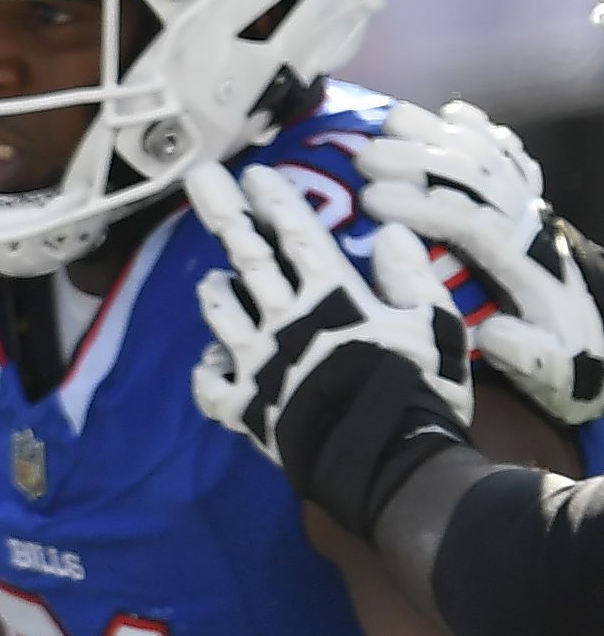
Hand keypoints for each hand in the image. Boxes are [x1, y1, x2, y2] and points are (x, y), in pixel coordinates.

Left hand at [187, 162, 473, 536]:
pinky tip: (214, 361)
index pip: (296, 235)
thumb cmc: (421, 389)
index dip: (274, 201)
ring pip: (222, 314)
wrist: (390, 464)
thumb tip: (390, 233)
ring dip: (216, 292)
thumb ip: (412, 275)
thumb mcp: (436, 323)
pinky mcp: (243, 407)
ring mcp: (258, 363)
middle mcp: (286, 321)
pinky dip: (207, 369)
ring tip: (213, 279)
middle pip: (248, 257)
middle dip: (224, 214)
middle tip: (199, 180)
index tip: (253, 171)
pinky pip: (208, 384)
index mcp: (333, 296)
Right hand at [358, 100, 603, 425]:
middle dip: (418, 160)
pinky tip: (453, 114)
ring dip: (440, 134)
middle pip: (475, 177)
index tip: (372, 201)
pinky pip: (511, 155)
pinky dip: (483, 129)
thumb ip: (527, 355)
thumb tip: (492, 331)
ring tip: (390, 120)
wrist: (601, 343)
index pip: (471, 222)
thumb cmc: (565, 363)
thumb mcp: (553, 373)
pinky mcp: (532, 204)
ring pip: (489, 156)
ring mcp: (535, 210)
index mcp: (529, 265)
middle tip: (364, 156)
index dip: (421, 206)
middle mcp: (533, 227)